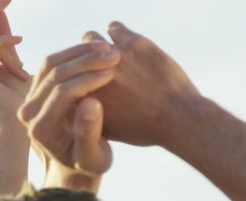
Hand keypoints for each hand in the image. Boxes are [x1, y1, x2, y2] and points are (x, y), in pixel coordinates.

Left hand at [20, 42, 118, 177]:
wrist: (75, 165)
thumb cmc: (89, 164)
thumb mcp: (94, 157)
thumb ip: (89, 133)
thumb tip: (91, 102)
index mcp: (40, 128)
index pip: (62, 93)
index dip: (88, 79)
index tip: (113, 71)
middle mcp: (28, 111)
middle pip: (53, 74)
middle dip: (85, 61)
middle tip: (114, 54)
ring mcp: (29, 98)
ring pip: (50, 64)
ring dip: (79, 52)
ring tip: (107, 48)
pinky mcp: (35, 89)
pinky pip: (51, 64)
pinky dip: (74, 54)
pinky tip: (96, 51)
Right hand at [84, 23, 201, 146]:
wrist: (179, 119)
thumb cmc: (147, 128)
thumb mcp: (110, 129)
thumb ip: (87, 114)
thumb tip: (75, 102)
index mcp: (84, 95)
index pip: (66, 75)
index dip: (75, 74)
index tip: (84, 73)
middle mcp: (93, 73)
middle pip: (75, 54)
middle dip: (84, 58)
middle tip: (97, 62)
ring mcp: (112, 55)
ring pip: (91, 38)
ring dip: (98, 44)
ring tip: (111, 52)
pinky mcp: (132, 42)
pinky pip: (114, 27)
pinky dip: (117, 32)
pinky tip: (125, 41)